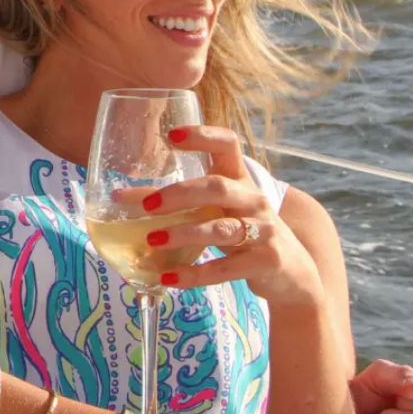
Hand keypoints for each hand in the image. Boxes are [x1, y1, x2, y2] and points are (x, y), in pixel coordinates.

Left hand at [141, 125, 320, 307]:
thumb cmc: (243, 231)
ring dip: (184, 233)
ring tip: (151, 241)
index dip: (203, 135)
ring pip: (222, 228)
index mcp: (240, 179)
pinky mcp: (265, 262)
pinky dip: (195, 274)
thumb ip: (178, 201)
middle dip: (180, 194)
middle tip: (148, 206)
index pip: (228, 144)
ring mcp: (264, 231)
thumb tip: (120, 198)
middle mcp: (253, 200)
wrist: (293, 274)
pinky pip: (226, 268)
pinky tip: (168, 278)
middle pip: (217, 187)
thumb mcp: (216, 210)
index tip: (172, 135)